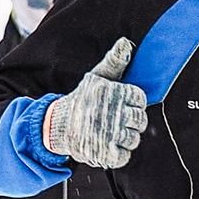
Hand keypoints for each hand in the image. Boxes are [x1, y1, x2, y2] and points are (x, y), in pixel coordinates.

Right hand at [40, 37, 146, 168]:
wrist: (57, 125)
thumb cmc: (82, 100)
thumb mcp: (96, 77)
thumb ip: (115, 62)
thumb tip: (126, 43)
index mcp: (113, 93)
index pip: (140, 99)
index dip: (133, 103)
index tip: (120, 105)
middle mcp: (113, 113)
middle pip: (141, 120)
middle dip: (130, 122)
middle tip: (114, 120)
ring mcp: (110, 134)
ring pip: (134, 139)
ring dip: (124, 138)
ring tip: (109, 132)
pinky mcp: (106, 153)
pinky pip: (125, 155)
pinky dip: (118, 153)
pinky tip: (107, 144)